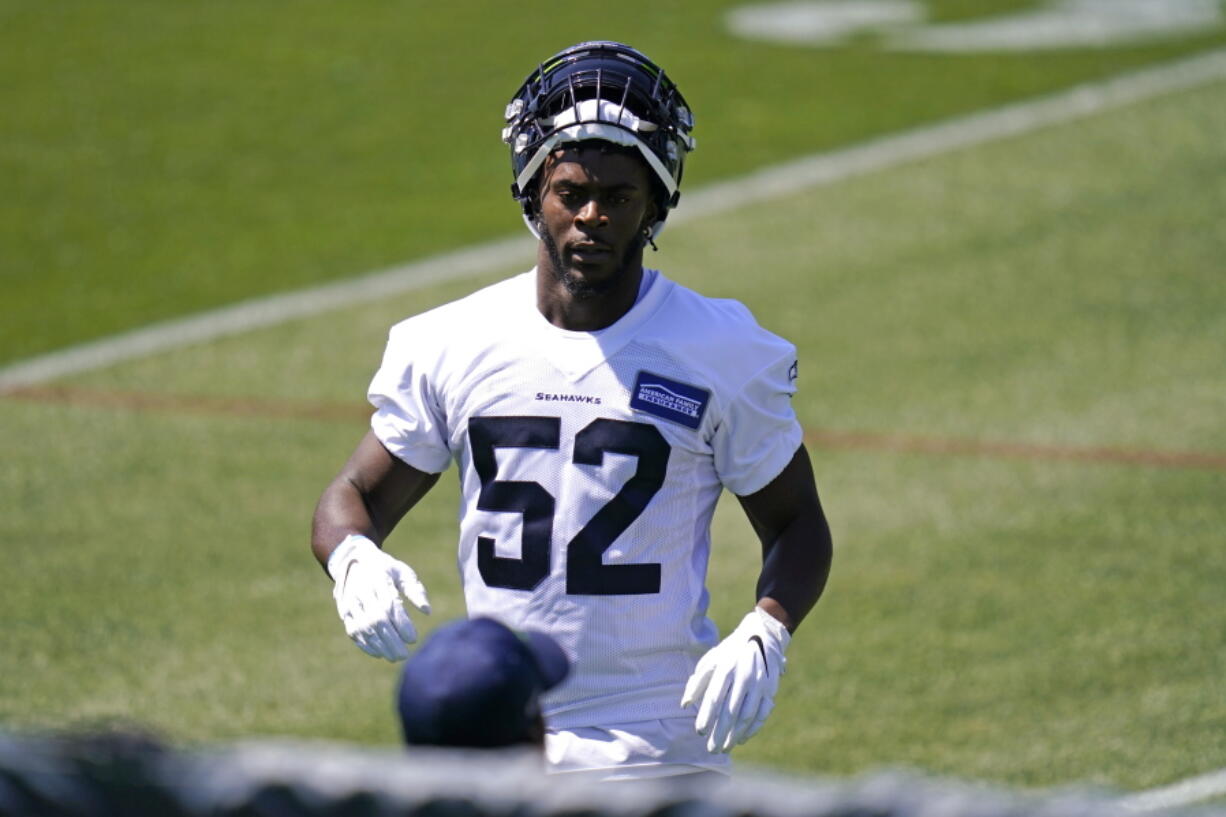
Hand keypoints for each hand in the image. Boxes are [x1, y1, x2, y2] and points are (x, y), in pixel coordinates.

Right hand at [327, 534, 429, 660]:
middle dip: (391, 640)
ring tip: (394, 657)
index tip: (413, 638)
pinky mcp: (344, 611)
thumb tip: (427, 611)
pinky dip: (365, 645)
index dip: (401, 624)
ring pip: (364, 628)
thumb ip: (415, 590)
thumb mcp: (403, 572)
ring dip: (379, 646)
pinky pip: (353, 631)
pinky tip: (379, 653)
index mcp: (379, 579)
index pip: (390, 605)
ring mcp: (350, 602)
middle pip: (376, 620)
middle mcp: (362, 591)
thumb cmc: (385, 569)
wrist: (353, 561)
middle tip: (404, 654)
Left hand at [681, 606, 790, 752]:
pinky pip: (762, 713)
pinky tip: (742, 738)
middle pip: (730, 711)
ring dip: (736, 734)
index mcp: (726, 668)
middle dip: (720, 732)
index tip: (699, 732)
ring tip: (725, 747)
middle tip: (712, 749)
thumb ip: (697, 682)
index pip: (714, 698)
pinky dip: (753, 728)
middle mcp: (744, 677)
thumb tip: (685, 705)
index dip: (707, 716)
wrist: (760, 636)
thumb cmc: (729, 652)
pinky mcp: (770, 689)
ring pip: (747, 715)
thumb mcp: (710, 660)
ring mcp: (759, 684)